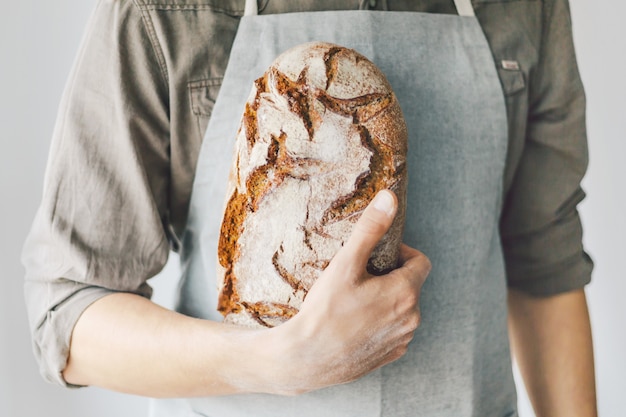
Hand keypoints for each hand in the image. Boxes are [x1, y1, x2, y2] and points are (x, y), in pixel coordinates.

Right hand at [269, 190, 430, 394]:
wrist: (306, 360)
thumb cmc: (324, 311)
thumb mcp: (345, 264)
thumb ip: (370, 228)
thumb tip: (390, 197)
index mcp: (406, 292)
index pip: (420, 261)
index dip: (399, 253)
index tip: (374, 256)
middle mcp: (411, 318)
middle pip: (410, 284)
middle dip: (390, 276)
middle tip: (358, 277)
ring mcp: (401, 340)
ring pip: (402, 307)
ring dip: (386, 299)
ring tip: (354, 301)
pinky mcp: (390, 356)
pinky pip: (394, 330)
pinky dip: (380, 322)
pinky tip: (354, 323)